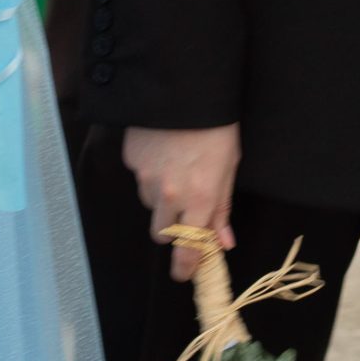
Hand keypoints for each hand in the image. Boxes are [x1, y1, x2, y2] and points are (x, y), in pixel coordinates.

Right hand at [123, 124, 240, 281]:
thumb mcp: (228, 166)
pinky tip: (162, 150)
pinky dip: (149, 171)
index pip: (188, 249)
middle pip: (162, 233)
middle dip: (172, 228)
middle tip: (183, 210)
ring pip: (149, 203)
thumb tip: (223, 242)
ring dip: (160, 198)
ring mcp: (146, 177)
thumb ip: (222, 207)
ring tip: (175, 168)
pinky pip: (139, 176)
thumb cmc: (216, 126)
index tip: (184, 274)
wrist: (183, 85)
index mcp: (199, 199)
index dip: (185, 267)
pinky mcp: (131, 159)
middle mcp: (169, 195)